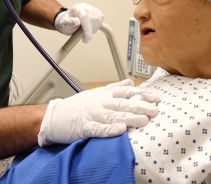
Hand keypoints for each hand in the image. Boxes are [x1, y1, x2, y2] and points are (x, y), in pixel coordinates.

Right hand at [37, 79, 159, 145]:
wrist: (54, 117)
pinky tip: (120, 130)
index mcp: (104, 95)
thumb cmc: (77, 106)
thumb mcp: (96, 93)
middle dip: (140, 106)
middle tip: (155, 110)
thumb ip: (114, 87)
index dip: (142, 94)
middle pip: (123, 103)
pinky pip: (98, 128)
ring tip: (143, 120)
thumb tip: (130, 82)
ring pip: (113, 115)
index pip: (126, 92)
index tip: (156, 98)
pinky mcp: (84, 128)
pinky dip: (109, 129)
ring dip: (129, 117)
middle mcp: (100, 103)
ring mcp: (92, 115)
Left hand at [54, 3, 103, 42]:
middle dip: (89, 31)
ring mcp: (92, 9)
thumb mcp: (64, 23)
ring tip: (86, 33)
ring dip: (93, 30)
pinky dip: (96, 27)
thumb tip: (76, 22)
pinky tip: (91, 29)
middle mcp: (85, 7)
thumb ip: (69, 22)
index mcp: (77, 8)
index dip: (87, 28)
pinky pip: (100, 20)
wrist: (70, 19)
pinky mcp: (97, 12)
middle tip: (85, 39)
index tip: (86, 38)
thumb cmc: (67, 22)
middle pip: (92, 19)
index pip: (85, 17)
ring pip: (97, 21)